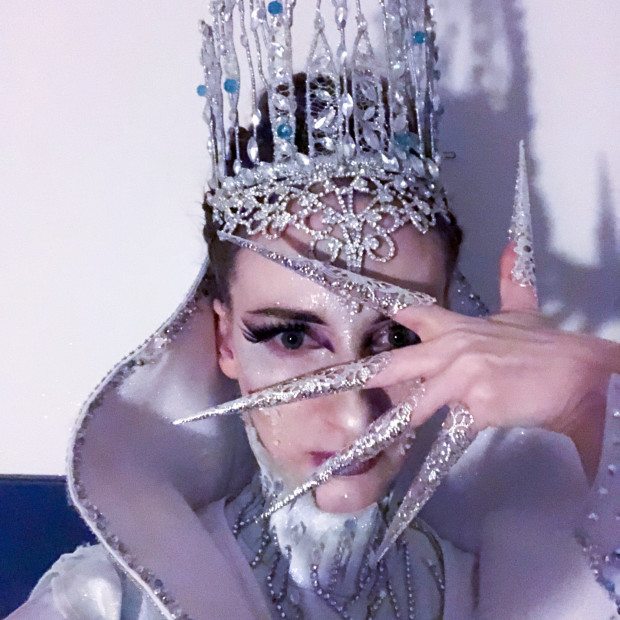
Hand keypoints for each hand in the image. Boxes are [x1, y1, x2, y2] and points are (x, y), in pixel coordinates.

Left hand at [367, 244, 619, 480]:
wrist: (577, 376)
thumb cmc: (545, 347)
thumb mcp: (524, 311)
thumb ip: (511, 280)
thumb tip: (511, 246)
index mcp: (458, 327)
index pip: (412, 314)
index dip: (383, 312)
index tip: (350, 312)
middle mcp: (453, 348)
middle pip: (399, 362)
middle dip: (365, 375)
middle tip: (329, 383)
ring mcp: (463, 375)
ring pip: (418, 402)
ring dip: (397, 419)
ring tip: (365, 440)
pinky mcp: (477, 404)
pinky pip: (452, 427)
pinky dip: (445, 438)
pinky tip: (431, 452)